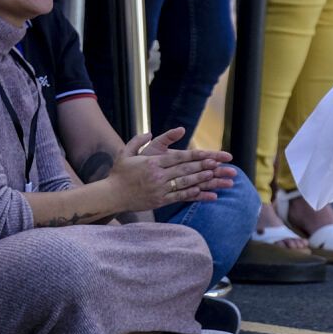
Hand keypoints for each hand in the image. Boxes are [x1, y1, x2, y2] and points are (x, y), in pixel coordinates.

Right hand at [105, 128, 237, 210]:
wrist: (110, 195)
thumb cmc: (119, 173)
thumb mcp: (126, 152)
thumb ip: (138, 140)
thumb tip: (150, 132)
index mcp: (152, 162)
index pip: (179, 157)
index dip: (196, 156)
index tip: (210, 154)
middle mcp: (158, 176)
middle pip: (186, 170)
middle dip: (205, 167)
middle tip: (222, 165)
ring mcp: (159, 189)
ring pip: (185, 184)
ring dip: (203, 181)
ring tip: (218, 177)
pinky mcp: (159, 201)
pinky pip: (179, 197)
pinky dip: (193, 195)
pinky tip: (206, 194)